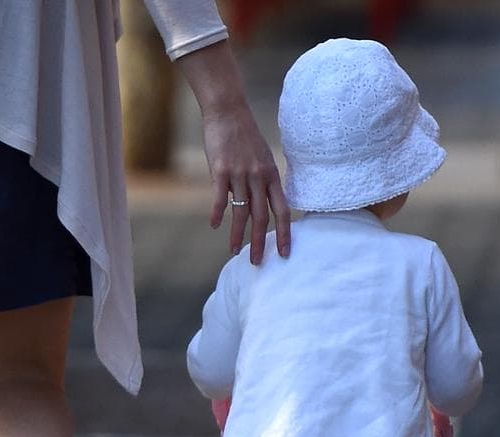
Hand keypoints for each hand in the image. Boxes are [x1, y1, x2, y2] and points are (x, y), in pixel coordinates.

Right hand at [175, 40, 290, 263]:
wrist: (228, 110)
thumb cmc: (244, 135)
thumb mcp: (261, 158)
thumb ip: (261, 181)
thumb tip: (254, 204)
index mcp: (272, 175)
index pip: (282, 210)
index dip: (285, 233)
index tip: (285, 253)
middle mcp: (259, 177)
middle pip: (262, 217)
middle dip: (260, 243)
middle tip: (257, 262)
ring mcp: (240, 174)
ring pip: (241, 212)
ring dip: (237, 235)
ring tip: (234, 252)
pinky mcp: (220, 170)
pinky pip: (219, 198)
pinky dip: (217, 213)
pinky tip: (214, 226)